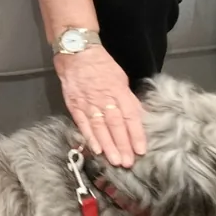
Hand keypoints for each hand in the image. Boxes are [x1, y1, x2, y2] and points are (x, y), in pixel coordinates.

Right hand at [54, 47, 145, 167]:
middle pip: (116, 125)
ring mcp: (88, 103)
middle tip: (128, 162)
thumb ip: (128, 99)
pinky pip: (83, 124)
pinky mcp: (75, 105)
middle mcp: (104, 98)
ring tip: (114, 161)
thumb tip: (138, 117)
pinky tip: (96, 149)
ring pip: (100, 128)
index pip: (130, 116)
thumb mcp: (121, 78)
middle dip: (122, 145)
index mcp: (119, 90)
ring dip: (108, 146)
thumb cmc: (102, 65)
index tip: (141, 150)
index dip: (136, 134)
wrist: (77, 53)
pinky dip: (90, 137)